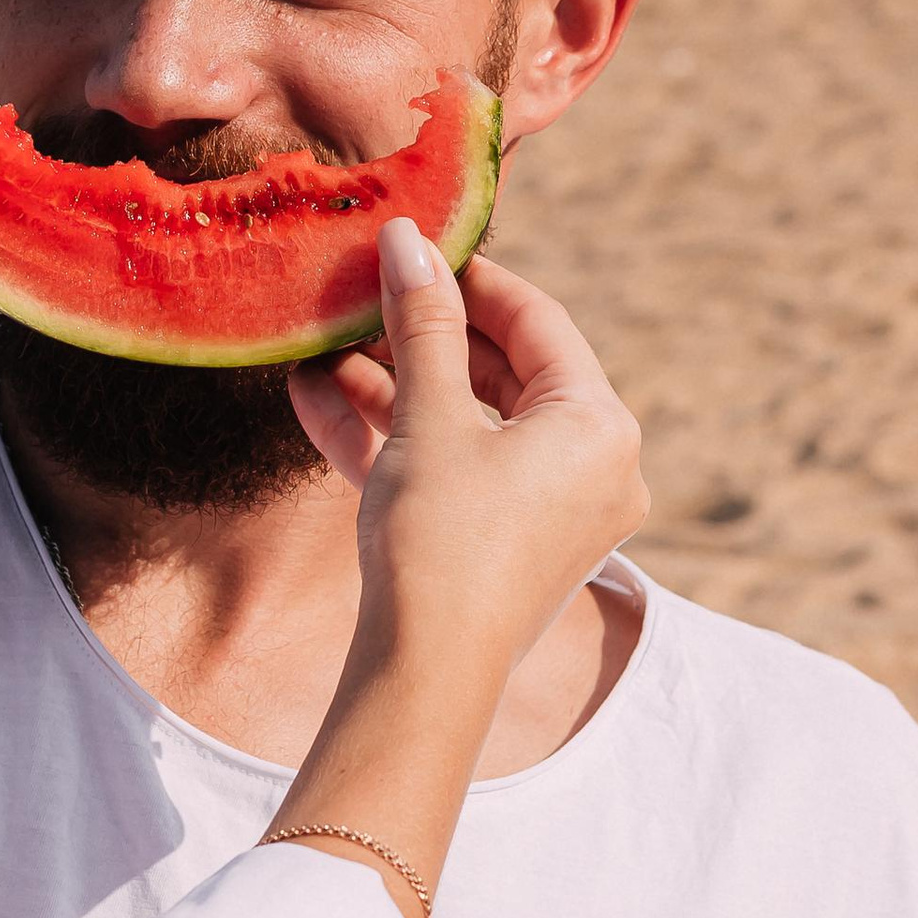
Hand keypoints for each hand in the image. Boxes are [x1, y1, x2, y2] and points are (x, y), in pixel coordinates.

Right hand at [291, 233, 647, 681]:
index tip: (412, 246)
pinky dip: (399, 440)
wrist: (424, 677)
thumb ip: (422, 325)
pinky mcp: (508, 545)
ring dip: (394, 385)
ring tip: (321, 346)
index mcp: (600, 427)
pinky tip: (317, 400)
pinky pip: (457, 471)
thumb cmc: (441, 541)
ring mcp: (553, 511)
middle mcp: (595, 467)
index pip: (537, 321)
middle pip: (503, 372)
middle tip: (361, 294)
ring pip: (470, 423)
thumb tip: (407, 240)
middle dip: (421, 335)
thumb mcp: (429, 418)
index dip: (469, 277)